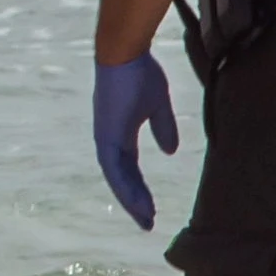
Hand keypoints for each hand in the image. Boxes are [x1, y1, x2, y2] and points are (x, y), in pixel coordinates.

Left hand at [94, 53, 179, 230]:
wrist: (125, 54)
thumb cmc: (139, 73)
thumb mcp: (157, 105)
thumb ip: (162, 128)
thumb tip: (170, 151)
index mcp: (120, 132)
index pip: (128, 167)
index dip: (139, 187)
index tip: (151, 207)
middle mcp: (109, 139)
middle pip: (121, 177)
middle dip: (134, 200)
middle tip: (148, 221)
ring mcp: (105, 138)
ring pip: (117, 178)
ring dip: (131, 199)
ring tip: (146, 219)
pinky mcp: (106, 135)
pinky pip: (114, 169)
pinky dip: (125, 187)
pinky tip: (137, 203)